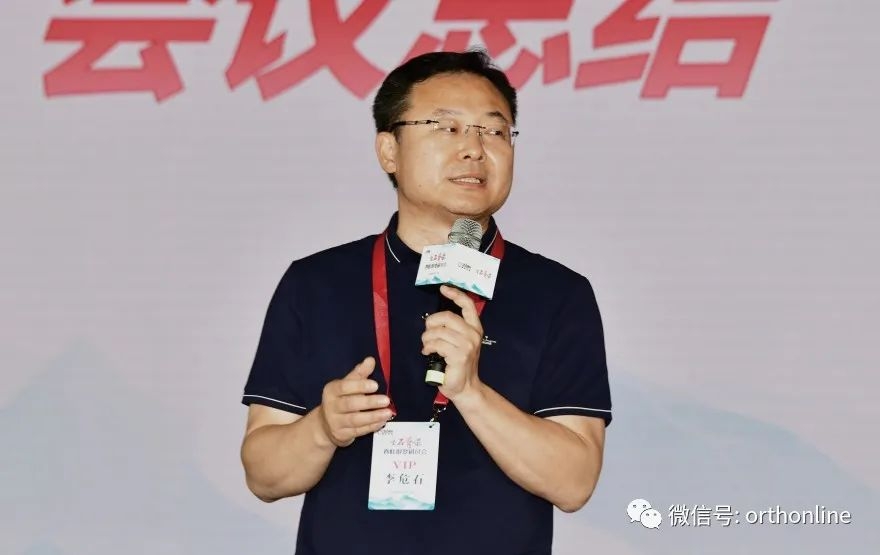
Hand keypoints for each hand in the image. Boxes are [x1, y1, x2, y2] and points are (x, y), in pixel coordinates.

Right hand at [318, 356, 391, 446]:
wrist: (325, 425)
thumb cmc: (340, 400)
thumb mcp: (347, 385)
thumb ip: (359, 373)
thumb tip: (371, 360)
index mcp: (331, 391)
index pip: (344, 387)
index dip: (360, 386)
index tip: (375, 385)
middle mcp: (331, 406)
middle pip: (350, 404)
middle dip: (369, 402)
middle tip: (386, 400)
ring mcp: (335, 422)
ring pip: (355, 420)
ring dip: (373, 416)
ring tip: (388, 413)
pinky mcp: (341, 435)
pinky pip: (358, 431)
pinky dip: (371, 426)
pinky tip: (382, 422)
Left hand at [421, 285, 484, 399]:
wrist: (465, 388)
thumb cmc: (458, 365)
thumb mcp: (459, 343)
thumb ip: (452, 329)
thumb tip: (435, 318)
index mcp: (475, 329)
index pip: (468, 305)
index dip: (455, 294)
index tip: (444, 289)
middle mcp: (473, 335)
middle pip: (447, 316)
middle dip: (431, 323)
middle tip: (427, 333)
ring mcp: (467, 345)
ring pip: (438, 331)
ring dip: (427, 339)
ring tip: (427, 346)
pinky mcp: (459, 356)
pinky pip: (436, 344)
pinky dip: (428, 347)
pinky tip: (427, 352)